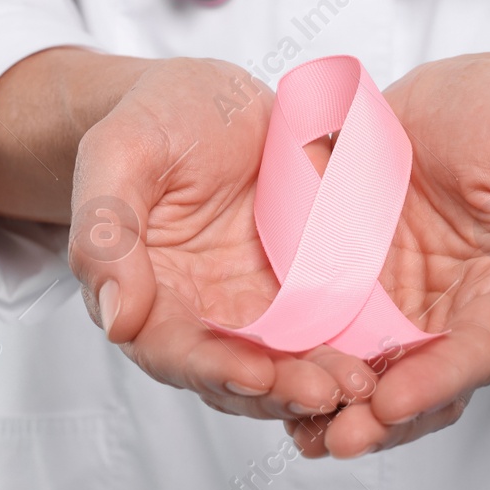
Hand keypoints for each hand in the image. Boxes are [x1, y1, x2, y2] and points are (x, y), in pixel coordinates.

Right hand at [69, 58, 374, 420]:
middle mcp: (199, 313)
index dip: (211, 367)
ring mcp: (253, 306)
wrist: (211, 96)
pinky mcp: (300, 289)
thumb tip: (116, 317)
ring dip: (318, 382)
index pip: (172, 350)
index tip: (255, 375)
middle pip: (234, 372)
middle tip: (329, 393)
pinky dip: (347, 349)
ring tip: (360, 385)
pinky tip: (381, 359)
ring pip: (283, 364)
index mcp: (145, 291)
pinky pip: (323, 330)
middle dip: (279, 389)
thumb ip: (108, 230)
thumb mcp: (121, 152)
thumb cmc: (156, 117)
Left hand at [286, 54, 489, 457]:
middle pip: (419, 383)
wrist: (465, 86)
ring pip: (369, 369)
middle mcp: (450, 310)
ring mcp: (398, 296)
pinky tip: (269, 380)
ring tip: (298, 431)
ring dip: (337, 407)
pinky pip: (326, 325)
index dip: (436, 384)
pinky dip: (305, 360)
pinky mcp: (350, 273)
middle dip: (379, 419)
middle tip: (336, 439)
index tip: (393, 403)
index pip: (474, 356)